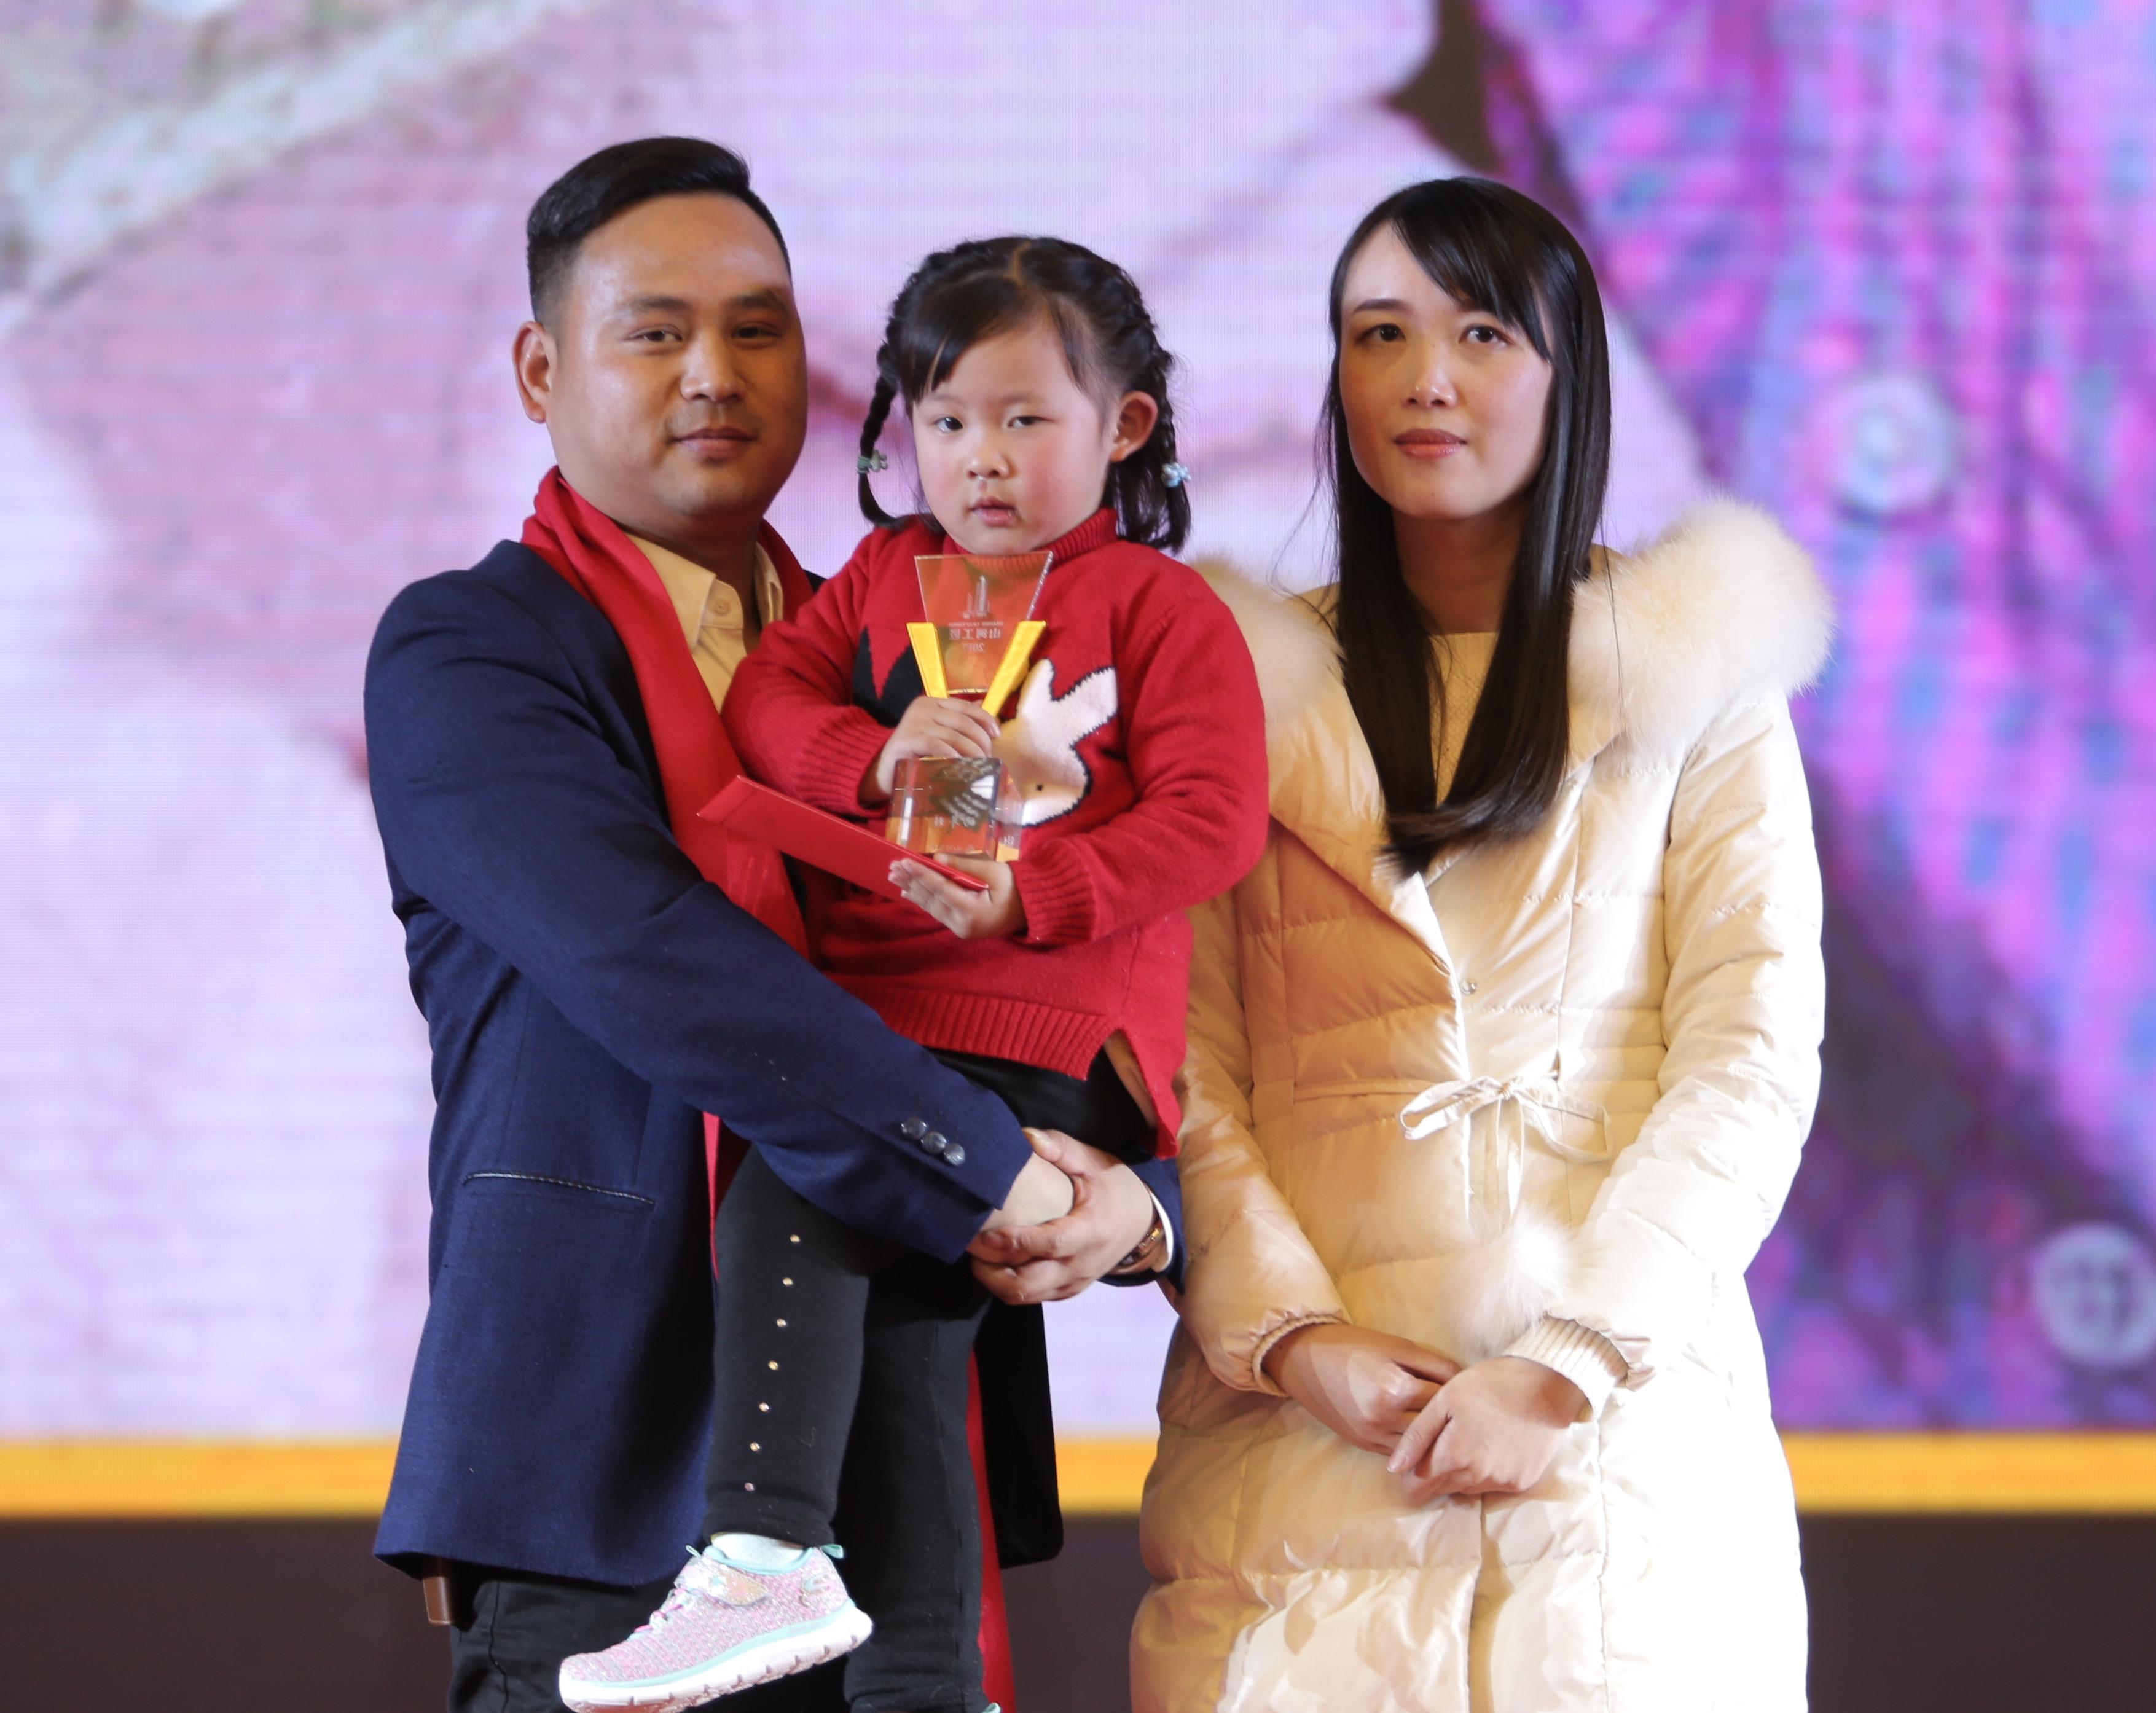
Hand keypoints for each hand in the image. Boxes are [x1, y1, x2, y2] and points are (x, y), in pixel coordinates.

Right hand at [864, 696, 1002, 803]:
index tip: (997, 734)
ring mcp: (914, 722)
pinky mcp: (907, 739)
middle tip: (988, 758)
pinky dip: (951, 755)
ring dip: (971, 751)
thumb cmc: (915, 753)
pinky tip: (960, 764)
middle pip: (962, 721)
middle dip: (980, 740)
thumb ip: (956, 721)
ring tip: (979, 765)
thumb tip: (984, 710)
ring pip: (953, 735)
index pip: (965, 706)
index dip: (984, 718)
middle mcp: (922, 708)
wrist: (885, 770)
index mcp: (931, 703)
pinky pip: (937, 745)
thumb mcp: (937, 734)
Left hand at [890, 855, 1025, 939]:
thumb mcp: (994, 871)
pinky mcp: (961, 929)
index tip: (902, 861)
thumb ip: (965, 865)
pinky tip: (909, 893)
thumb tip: (936, 859)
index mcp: (973, 910)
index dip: (920, 873)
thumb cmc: (1017, 887)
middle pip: (931, 899)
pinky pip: (937, 912)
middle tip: (892, 867)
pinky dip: (923, 900)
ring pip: (931, 907)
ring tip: (895, 877)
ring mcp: (961, 930)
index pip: (940, 888)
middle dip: (911, 881)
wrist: (1033, 910)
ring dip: (912, 891)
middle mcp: (963, 924)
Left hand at [967, 1128, 1156, 1303]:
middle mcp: (1081, 1265)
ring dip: (997, 1282)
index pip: (1050, 1245)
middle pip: (1030, 1284)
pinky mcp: (1068, 1291)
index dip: (1015, 1243)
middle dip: (993, 1273)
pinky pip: (1034, 1298)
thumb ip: (1061, 1148)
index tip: (985, 1236)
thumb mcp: (1094, 1162)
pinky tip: (997, 1265)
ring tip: (978, 1257)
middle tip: (972, 1248)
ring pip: (1027, 1297)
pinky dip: (1011, 1287)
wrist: (1144, 1222)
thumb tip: (1026, 1136)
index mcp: (1091, 1231)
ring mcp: (1074, 1282)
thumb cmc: (1116, 1189)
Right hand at [1261, 1323, 1459, 1458]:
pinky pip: (1401, 1452)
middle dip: (1453, 1418)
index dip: (1460, 1391)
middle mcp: (1385, 1418)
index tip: (1473, 1388)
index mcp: (1395, 1388)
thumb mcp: (1397, 1345)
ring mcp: (1373, 1436)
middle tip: (1470, 1410)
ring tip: (1452, 1426)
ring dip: (1437, 1436)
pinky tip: (1426, 1435)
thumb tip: (1466, 1380)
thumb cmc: (1353, 1345)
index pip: (1444, 1397)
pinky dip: (1416, 1445)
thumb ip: (1434, 1363)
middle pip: (1436, 1425)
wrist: (1304, 1360)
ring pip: (1421, 1445)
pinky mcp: (1364, 1444)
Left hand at [1387, 1356, 1584, 1503]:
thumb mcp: (1444, 1400)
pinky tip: (1491, 1445)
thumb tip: (1394, 1468)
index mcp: (1453, 1456)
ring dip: (1461, 1472)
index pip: (1418, 1488)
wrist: (1546, 1384)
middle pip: (1442, 1489)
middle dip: (1436, 1472)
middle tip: (1445, 1440)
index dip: (1410, 1476)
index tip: (1414, 1460)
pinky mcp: (1522, 1482)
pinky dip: (1486, 1471)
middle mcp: (1477, 1477)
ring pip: (1466, 1488)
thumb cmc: (1489, 1384)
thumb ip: (1416, 1436)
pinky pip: (1492, 1485)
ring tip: (1471, 1438)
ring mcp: (1502, 1482)